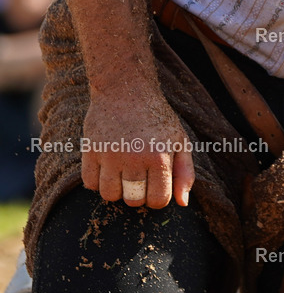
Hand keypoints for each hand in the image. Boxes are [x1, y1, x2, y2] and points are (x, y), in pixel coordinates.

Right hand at [81, 90, 194, 208]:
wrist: (126, 89)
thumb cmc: (157, 118)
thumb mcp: (179, 140)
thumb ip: (185, 172)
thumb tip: (182, 203)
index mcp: (159, 157)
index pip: (158, 200)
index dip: (158, 196)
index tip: (155, 183)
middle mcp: (134, 157)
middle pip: (133, 200)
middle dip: (138, 192)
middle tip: (140, 173)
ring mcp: (109, 154)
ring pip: (110, 196)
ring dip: (117, 189)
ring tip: (123, 170)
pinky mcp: (90, 150)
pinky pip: (90, 184)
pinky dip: (97, 180)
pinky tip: (107, 165)